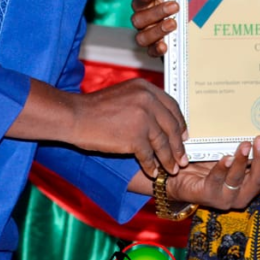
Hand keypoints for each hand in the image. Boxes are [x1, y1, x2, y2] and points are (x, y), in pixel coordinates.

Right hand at [74, 78, 188, 176]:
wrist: (75, 116)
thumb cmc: (95, 108)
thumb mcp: (125, 95)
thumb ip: (143, 103)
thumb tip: (161, 123)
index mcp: (146, 88)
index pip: (172, 106)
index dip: (180, 123)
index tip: (184, 136)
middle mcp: (147, 100)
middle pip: (172, 126)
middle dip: (178, 145)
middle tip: (183, 158)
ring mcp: (142, 118)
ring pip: (163, 143)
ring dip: (168, 159)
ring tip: (171, 169)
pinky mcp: (134, 137)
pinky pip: (148, 155)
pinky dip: (151, 166)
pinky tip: (152, 172)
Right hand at [130, 0, 178, 57]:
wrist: (181, 33)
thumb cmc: (173, 9)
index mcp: (144, 5)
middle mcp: (141, 21)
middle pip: (140, 17)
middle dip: (157, 11)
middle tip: (175, 5)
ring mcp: (146, 37)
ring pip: (142, 36)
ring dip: (157, 30)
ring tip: (173, 23)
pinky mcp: (153, 50)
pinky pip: (150, 52)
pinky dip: (157, 49)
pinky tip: (165, 45)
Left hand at [166, 136, 259, 210]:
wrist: (178, 177)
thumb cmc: (206, 165)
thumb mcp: (227, 156)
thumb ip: (241, 151)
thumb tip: (254, 130)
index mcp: (248, 186)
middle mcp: (240, 195)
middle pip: (257, 180)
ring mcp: (224, 198)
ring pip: (237, 180)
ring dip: (242, 161)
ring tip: (245, 144)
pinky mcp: (207, 196)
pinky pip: (216, 181)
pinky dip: (222, 169)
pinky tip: (225, 158)